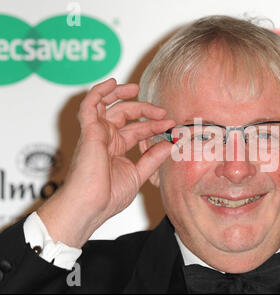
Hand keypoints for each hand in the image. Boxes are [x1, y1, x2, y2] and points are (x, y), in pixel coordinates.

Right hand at [38, 78, 174, 246]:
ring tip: (136, 88)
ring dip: (121, 93)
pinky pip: (90, 105)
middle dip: (145, 110)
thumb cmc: (107, 197)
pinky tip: (112, 83)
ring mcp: (97, 133)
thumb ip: (153, 158)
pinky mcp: (89, 131)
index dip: (154, 125)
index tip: (171, 124)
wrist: (90, 206)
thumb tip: (171, 143)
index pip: (137, 129)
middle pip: (125, 114)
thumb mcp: (138, 174)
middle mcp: (106, 139)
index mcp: (116, 149)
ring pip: (106, 104)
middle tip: (162, 111)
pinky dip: (99, 91)